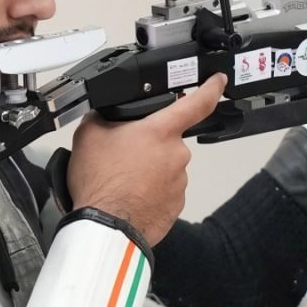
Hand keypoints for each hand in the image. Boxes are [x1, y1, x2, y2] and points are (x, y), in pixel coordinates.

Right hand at [66, 73, 226, 245]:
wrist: (105, 226)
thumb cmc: (100, 183)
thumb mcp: (89, 136)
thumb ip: (102, 118)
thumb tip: (103, 116)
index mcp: (160, 132)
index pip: (197, 103)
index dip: (210, 88)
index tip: (218, 81)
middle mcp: (177, 154)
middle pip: (167, 141)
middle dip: (148, 146)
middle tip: (122, 158)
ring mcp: (179, 181)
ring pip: (165, 167)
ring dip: (148, 171)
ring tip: (121, 181)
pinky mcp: (176, 204)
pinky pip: (165, 191)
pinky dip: (150, 192)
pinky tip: (130, 196)